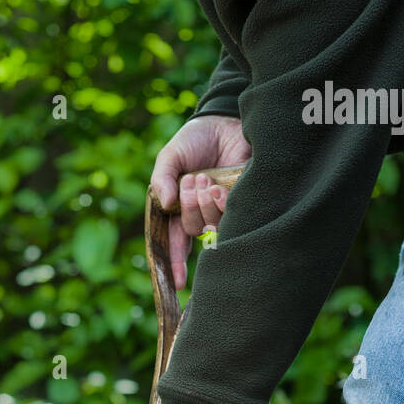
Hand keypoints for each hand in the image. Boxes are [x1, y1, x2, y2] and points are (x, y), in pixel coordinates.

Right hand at [150, 114, 250, 289]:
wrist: (226, 120)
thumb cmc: (196, 139)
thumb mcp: (171, 155)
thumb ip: (162, 178)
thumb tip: (166, 203)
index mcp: (181, 208)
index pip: (176, 241)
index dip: (176, 264)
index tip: (177, 283)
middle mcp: (202, 213)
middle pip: (193, 230)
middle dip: (189, 209)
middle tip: (190, 181)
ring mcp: (222, 209)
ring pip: (212, 225)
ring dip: (204, 205)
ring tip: (205, 179)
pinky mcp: (241, 201)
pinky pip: (230, 216)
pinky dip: (221, 204)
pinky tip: (218, 187)